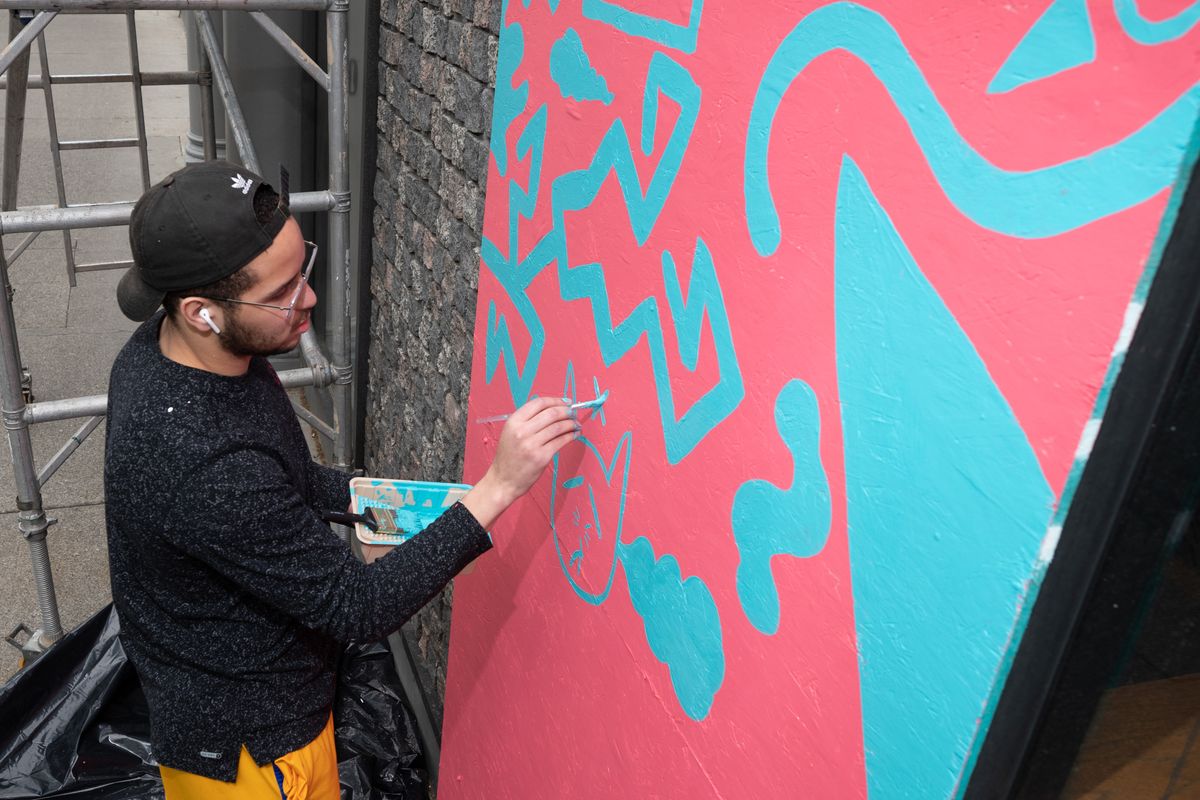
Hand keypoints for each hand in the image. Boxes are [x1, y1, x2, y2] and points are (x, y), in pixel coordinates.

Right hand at [461, 396, 578, 529]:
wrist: (503, 480)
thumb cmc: (508, 456)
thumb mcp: (511, 432)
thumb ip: (527, 420)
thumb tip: (552, 409)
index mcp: (514, 421)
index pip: (539, 403)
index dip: (555, 400)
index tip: (565, 402)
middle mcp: (522, 431)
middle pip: (551, 413)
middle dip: (567, 411)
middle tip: (574, 412)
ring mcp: (532, 444)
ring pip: (559, 427)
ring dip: (571, 423)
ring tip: (576, 424)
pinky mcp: (541, 457)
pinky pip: (561, 441)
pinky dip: (571, 435)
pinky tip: (574, 434)